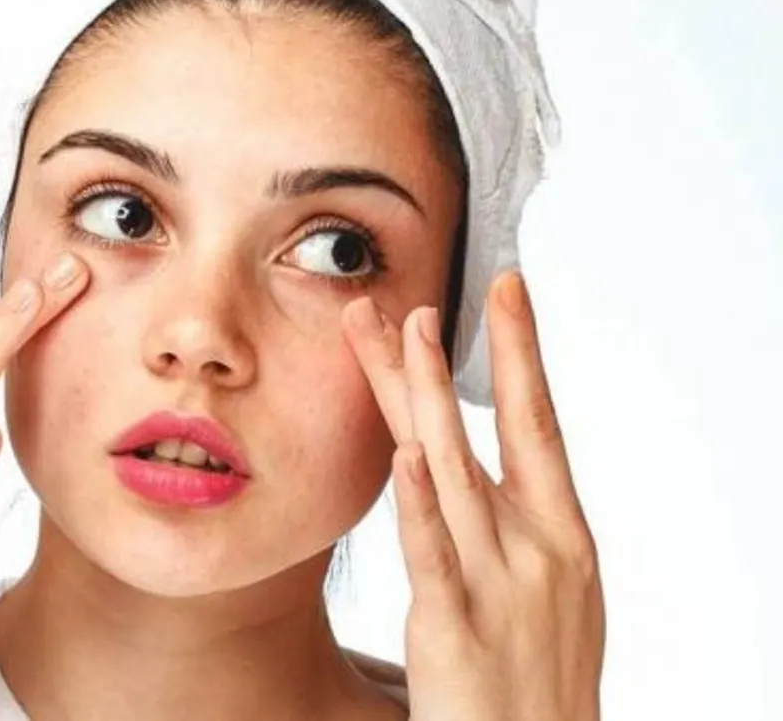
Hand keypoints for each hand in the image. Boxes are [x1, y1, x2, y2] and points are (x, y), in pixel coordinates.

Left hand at [343, 271, 604, 720]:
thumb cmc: (539, 673)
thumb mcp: (549, 585)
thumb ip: (514, 520)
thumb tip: (474, 458)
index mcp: (561, 531)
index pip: (538, 420)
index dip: (520, 350)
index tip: (505, 289)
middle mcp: (535, 547)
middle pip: (484, 433)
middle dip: (446, 363)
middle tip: (416, 298)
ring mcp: (498, 585)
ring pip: (455, 474)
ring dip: (424, 398)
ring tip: (401, 335)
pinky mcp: (454, 627)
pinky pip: (433, 553)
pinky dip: (420, 501)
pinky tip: (407, 453)